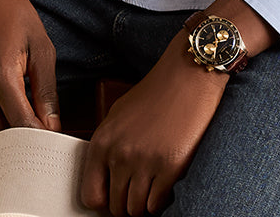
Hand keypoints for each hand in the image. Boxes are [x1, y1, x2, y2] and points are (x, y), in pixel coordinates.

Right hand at [0, 0, 60, 142]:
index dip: (38, 138)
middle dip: (20, 145)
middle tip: (41, 143)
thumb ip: (46, 90)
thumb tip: (52, 125)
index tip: (53, 142)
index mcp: (1, 75)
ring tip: (26, 134)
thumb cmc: (15, 15)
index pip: (20, 124)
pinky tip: (8, 122)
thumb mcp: (41, 47)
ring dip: (3, 140)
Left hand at [81, 35, 227, 215]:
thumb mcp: (119, 113)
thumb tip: (105, 179)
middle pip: (115, 207)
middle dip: (126, 202)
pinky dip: (161, 200)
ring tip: (152, 185)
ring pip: (136, 210)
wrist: (188, 76)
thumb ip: (108, 146)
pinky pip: (157, 205)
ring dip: (144, 203)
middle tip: (138, 189)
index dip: (103, 201)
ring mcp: (145, 162)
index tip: (114, 197)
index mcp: (103, 140)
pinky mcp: (170, 167)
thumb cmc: (156, 92)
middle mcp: (120, 154)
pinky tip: (165, 183)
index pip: (91, 195)